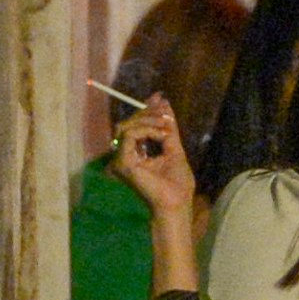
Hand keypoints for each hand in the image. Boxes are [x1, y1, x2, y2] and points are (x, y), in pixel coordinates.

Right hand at [108, 96, 194, 220]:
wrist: (177, 202)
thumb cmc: (177, 183)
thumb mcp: (174, 149)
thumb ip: (168, 129)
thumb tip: (165, 106)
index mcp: (136, 153)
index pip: (135, 126)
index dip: (145, 110)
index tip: (159, 97)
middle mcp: (124, 155)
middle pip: (128, 124)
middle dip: (147, 112)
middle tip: (164, 109)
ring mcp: (121, 159)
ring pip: (126, 127)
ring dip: (147, 120)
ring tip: (165, 125)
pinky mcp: (123, 162)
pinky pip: (129, 136)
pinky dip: (146, 130)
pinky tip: (161, 134)